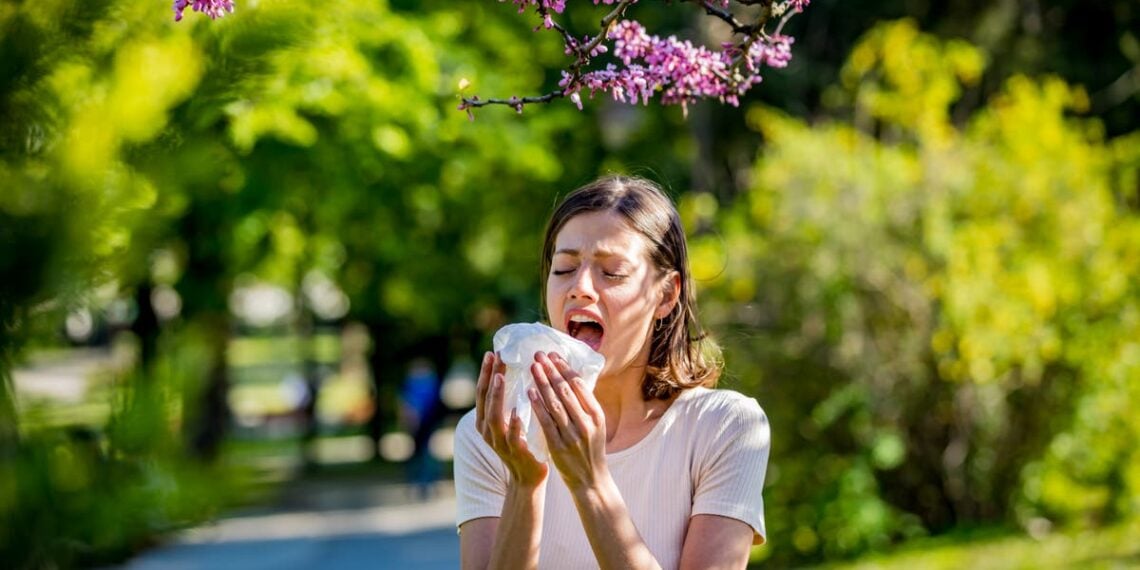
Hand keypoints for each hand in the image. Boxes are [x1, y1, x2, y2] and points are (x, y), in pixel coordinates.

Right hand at [475, 351, 548, 487]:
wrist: (528, 477)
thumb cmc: (522, 443)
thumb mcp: (511, 420)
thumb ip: (509, 402)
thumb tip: (516, 373)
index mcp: (485, 420)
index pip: (483, 391)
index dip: (486, 372)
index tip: (492, 352)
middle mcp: (487, 430)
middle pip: (485, 399)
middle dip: (490, 377)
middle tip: (496, 356)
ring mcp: (499, 442)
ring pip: (494, 416)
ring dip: (497, 395)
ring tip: (501, 377)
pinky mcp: (514, 452)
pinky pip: (512, 436)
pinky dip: (514, 423)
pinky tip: (518, 410)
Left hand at [529, 351, 607, 490]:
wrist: (590, 480)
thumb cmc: (590, 449)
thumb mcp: (595, 425)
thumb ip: (584, 405)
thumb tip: (571, 378)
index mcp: (597, 415)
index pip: (580, 385)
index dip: (565, 368)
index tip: (553, 355)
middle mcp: (586, 423)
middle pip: (566, 391)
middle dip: (551, 370)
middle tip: (539, 355)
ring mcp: (572, 435)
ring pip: (555, 403)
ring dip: (543, 383)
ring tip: (533, 367)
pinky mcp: (558, 446)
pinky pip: (546, 422)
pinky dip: (538, 406)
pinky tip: (529, 392)